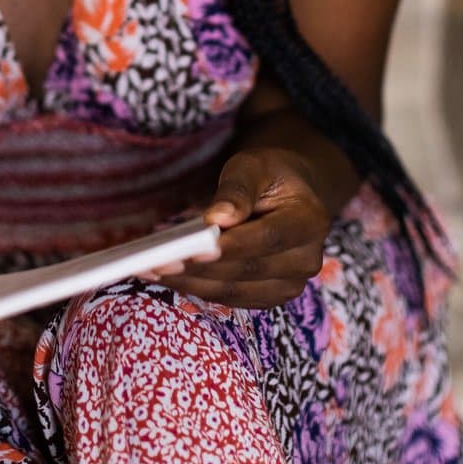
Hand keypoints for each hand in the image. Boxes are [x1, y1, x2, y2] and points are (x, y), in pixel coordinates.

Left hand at [145, 147, 330, 307]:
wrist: (290, 194)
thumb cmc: (269, 175)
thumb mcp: (254, 165)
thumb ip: (237, 189)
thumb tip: (217, 218)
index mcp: (310, 221)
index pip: (268, 239)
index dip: (231, 247)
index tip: (194, 249)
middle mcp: (306, 260)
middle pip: (248, 270)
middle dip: (199, 268)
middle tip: (156, 262)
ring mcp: (290, 284)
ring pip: (235, 291)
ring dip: (192, 283)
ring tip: (152, 271)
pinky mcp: (269, 295)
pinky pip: (231, 298)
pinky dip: (198, 288)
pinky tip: (170, 277)